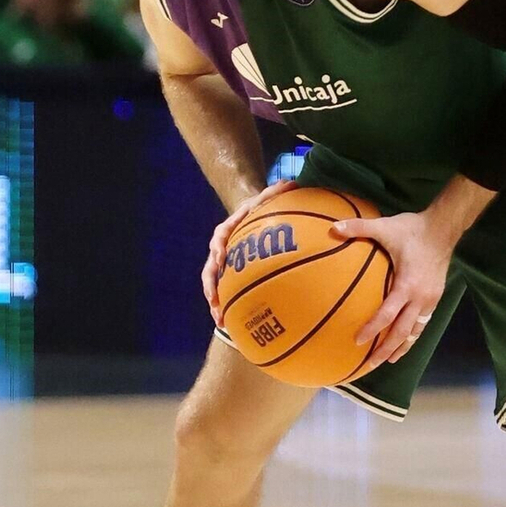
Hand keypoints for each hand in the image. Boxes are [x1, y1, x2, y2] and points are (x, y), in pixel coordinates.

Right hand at [201, 178, 290, 318]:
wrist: (255, 215)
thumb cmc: (265, 207)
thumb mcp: (272, 196)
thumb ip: (280, 191)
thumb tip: (294, 182)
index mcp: (231, 228)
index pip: (220, 235)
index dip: (219, 246)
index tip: (220, 256)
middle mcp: (223, 246)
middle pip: (211, 267)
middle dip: (211, 284)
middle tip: (214, 299)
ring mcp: (226, 263)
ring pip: (215, 284)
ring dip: (216, 301)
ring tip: (219, 320)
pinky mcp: (233, 275)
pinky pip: (228, 292)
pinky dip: (228, 307)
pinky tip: (232, 324)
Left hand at [331, 207, 454, 372]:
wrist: (443, 228)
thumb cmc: (412, 229)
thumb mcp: (384, 226)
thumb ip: (358, 228)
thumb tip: (332, 228)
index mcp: (406, 285)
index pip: (387, 314)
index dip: (373, 329)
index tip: (358, 341)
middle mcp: (420, 298)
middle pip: (402, 332)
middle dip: (386, 350)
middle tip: (371, 365)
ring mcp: (430, 300)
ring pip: (415, 331)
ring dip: (402, 347)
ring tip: (390, 360)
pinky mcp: (436, 297)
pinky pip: (423, 322)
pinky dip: (413, 334)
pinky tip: (406, 340)